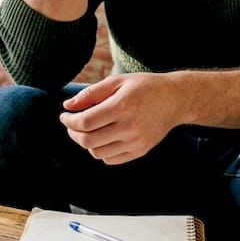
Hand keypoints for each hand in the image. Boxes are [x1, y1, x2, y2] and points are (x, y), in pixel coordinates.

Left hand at [58, 74, 181, 164]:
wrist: (175, 99)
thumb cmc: (144, 87)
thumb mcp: (117, 81)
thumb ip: (90, 94)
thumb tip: (68, 106)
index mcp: (123, 106)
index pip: (86, 121)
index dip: (69, 121)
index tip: (65, 116)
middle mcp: (130, 127)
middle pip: (88, 140)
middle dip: (73, 133)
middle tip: (71, 125)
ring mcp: (136, 141)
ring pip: (97, 152)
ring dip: (86, 143)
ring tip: (88, 130)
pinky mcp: (140, 151)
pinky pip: (111, 159)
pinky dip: (101, 151)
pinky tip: (102, 138)